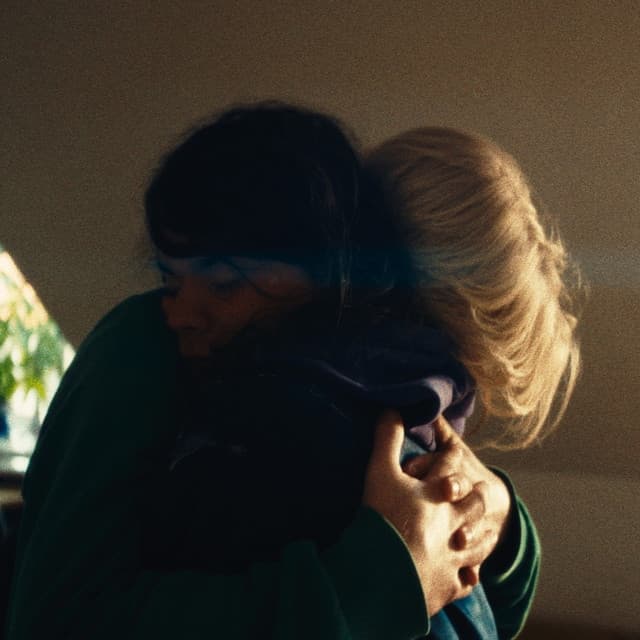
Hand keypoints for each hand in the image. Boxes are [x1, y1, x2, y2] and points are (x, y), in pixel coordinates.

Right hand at [362, 411, 496, 615]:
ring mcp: (452, 555)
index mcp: (436, 494)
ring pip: (474, 543)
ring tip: (487, 533)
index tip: (456, 449)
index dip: (451, 455)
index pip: (447, 468)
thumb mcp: (380, 471)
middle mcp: (451, 522)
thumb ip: (387, 439)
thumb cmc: (382, 516)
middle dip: (476, 497)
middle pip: (470, 506)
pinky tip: (470, 576)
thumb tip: (392, 408)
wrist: (384, 572)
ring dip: (480, 535)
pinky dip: (466, 575)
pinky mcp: (447, 585)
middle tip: (483, 492)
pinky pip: (462, 579)